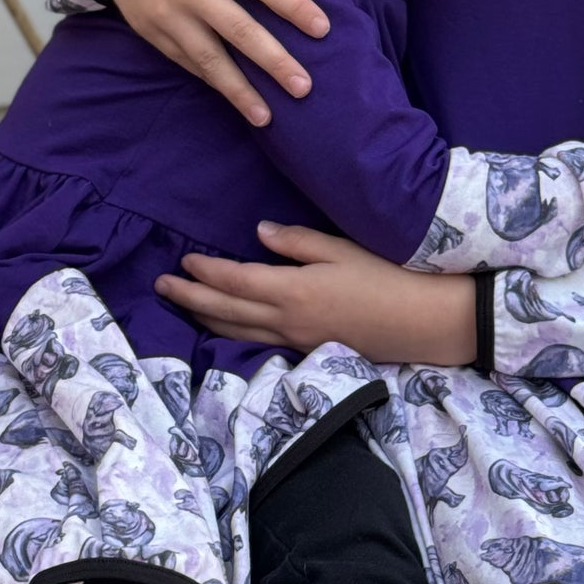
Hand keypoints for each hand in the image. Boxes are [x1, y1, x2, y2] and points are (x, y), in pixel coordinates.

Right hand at [94, 0, 330, 125]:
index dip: (295, 7)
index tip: (323, 29)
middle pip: (240, 32)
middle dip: (274, 63)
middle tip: (304, 88)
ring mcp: (168, 14)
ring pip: (209, 59)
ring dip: (240, 90)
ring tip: (267, 117)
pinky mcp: (150, 30)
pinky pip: (185, 61)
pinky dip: (210, 80)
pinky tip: (232, 98)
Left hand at [156, 223, 477, 364]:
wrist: (422, 321)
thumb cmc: (386, 276)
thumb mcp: (341, 249)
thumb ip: (296, 242)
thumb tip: (257, 233)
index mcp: (292, 291)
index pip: (234, 281)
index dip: (205, 272)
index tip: (182, 261)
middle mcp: (286, 321)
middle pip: (224, 312)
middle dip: (190, 299)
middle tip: (161, 286)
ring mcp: (296, 341)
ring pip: (237, 333)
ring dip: (205, 320)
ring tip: (183, 308)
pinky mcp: (308, 350)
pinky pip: (257, 344)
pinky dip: (232, 336)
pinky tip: (224, 331)